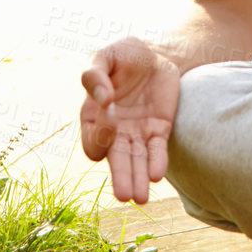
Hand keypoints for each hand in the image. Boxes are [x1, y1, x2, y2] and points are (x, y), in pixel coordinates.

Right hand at [80, 36, 179, 203]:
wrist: (155, 53)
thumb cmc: (123, 55)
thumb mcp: (106, 55)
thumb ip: (95, 74)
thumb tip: (102, 98)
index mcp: (94, 114)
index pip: (93, 137)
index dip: (98, 134)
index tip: (109, 115)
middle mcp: (114, 130)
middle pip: (115, 159)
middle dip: (120, 176)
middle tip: (124, 195)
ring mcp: (136, 133)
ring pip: (136, 161)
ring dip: (138, 179)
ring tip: (140, 197)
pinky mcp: (158, 130)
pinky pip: (157, 151)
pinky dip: (157, 162)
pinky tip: (157, 174)